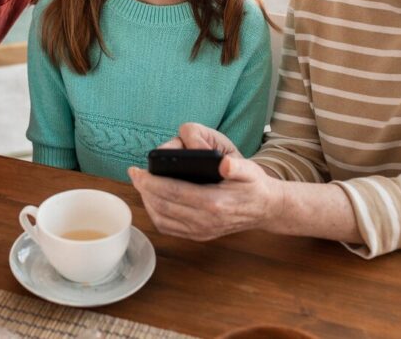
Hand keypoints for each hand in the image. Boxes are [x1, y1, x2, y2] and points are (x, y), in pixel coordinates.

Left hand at [129, 125, 281, 240]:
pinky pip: (169, 229)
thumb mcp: (249, 169)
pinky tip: (153, 201)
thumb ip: (236, 166)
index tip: (137, 171)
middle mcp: (205, 221)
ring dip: (147, 202)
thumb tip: (224, 164)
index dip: (150, 182)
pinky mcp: (199, 236)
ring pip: (162, 220)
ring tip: (142, 185)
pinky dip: (156, 215)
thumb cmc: (254, 185)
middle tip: (134, 174)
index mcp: (214, 203)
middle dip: (144, 189)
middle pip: (162, 206)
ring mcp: (201, 231)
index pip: (172, 192)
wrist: (266, 209)